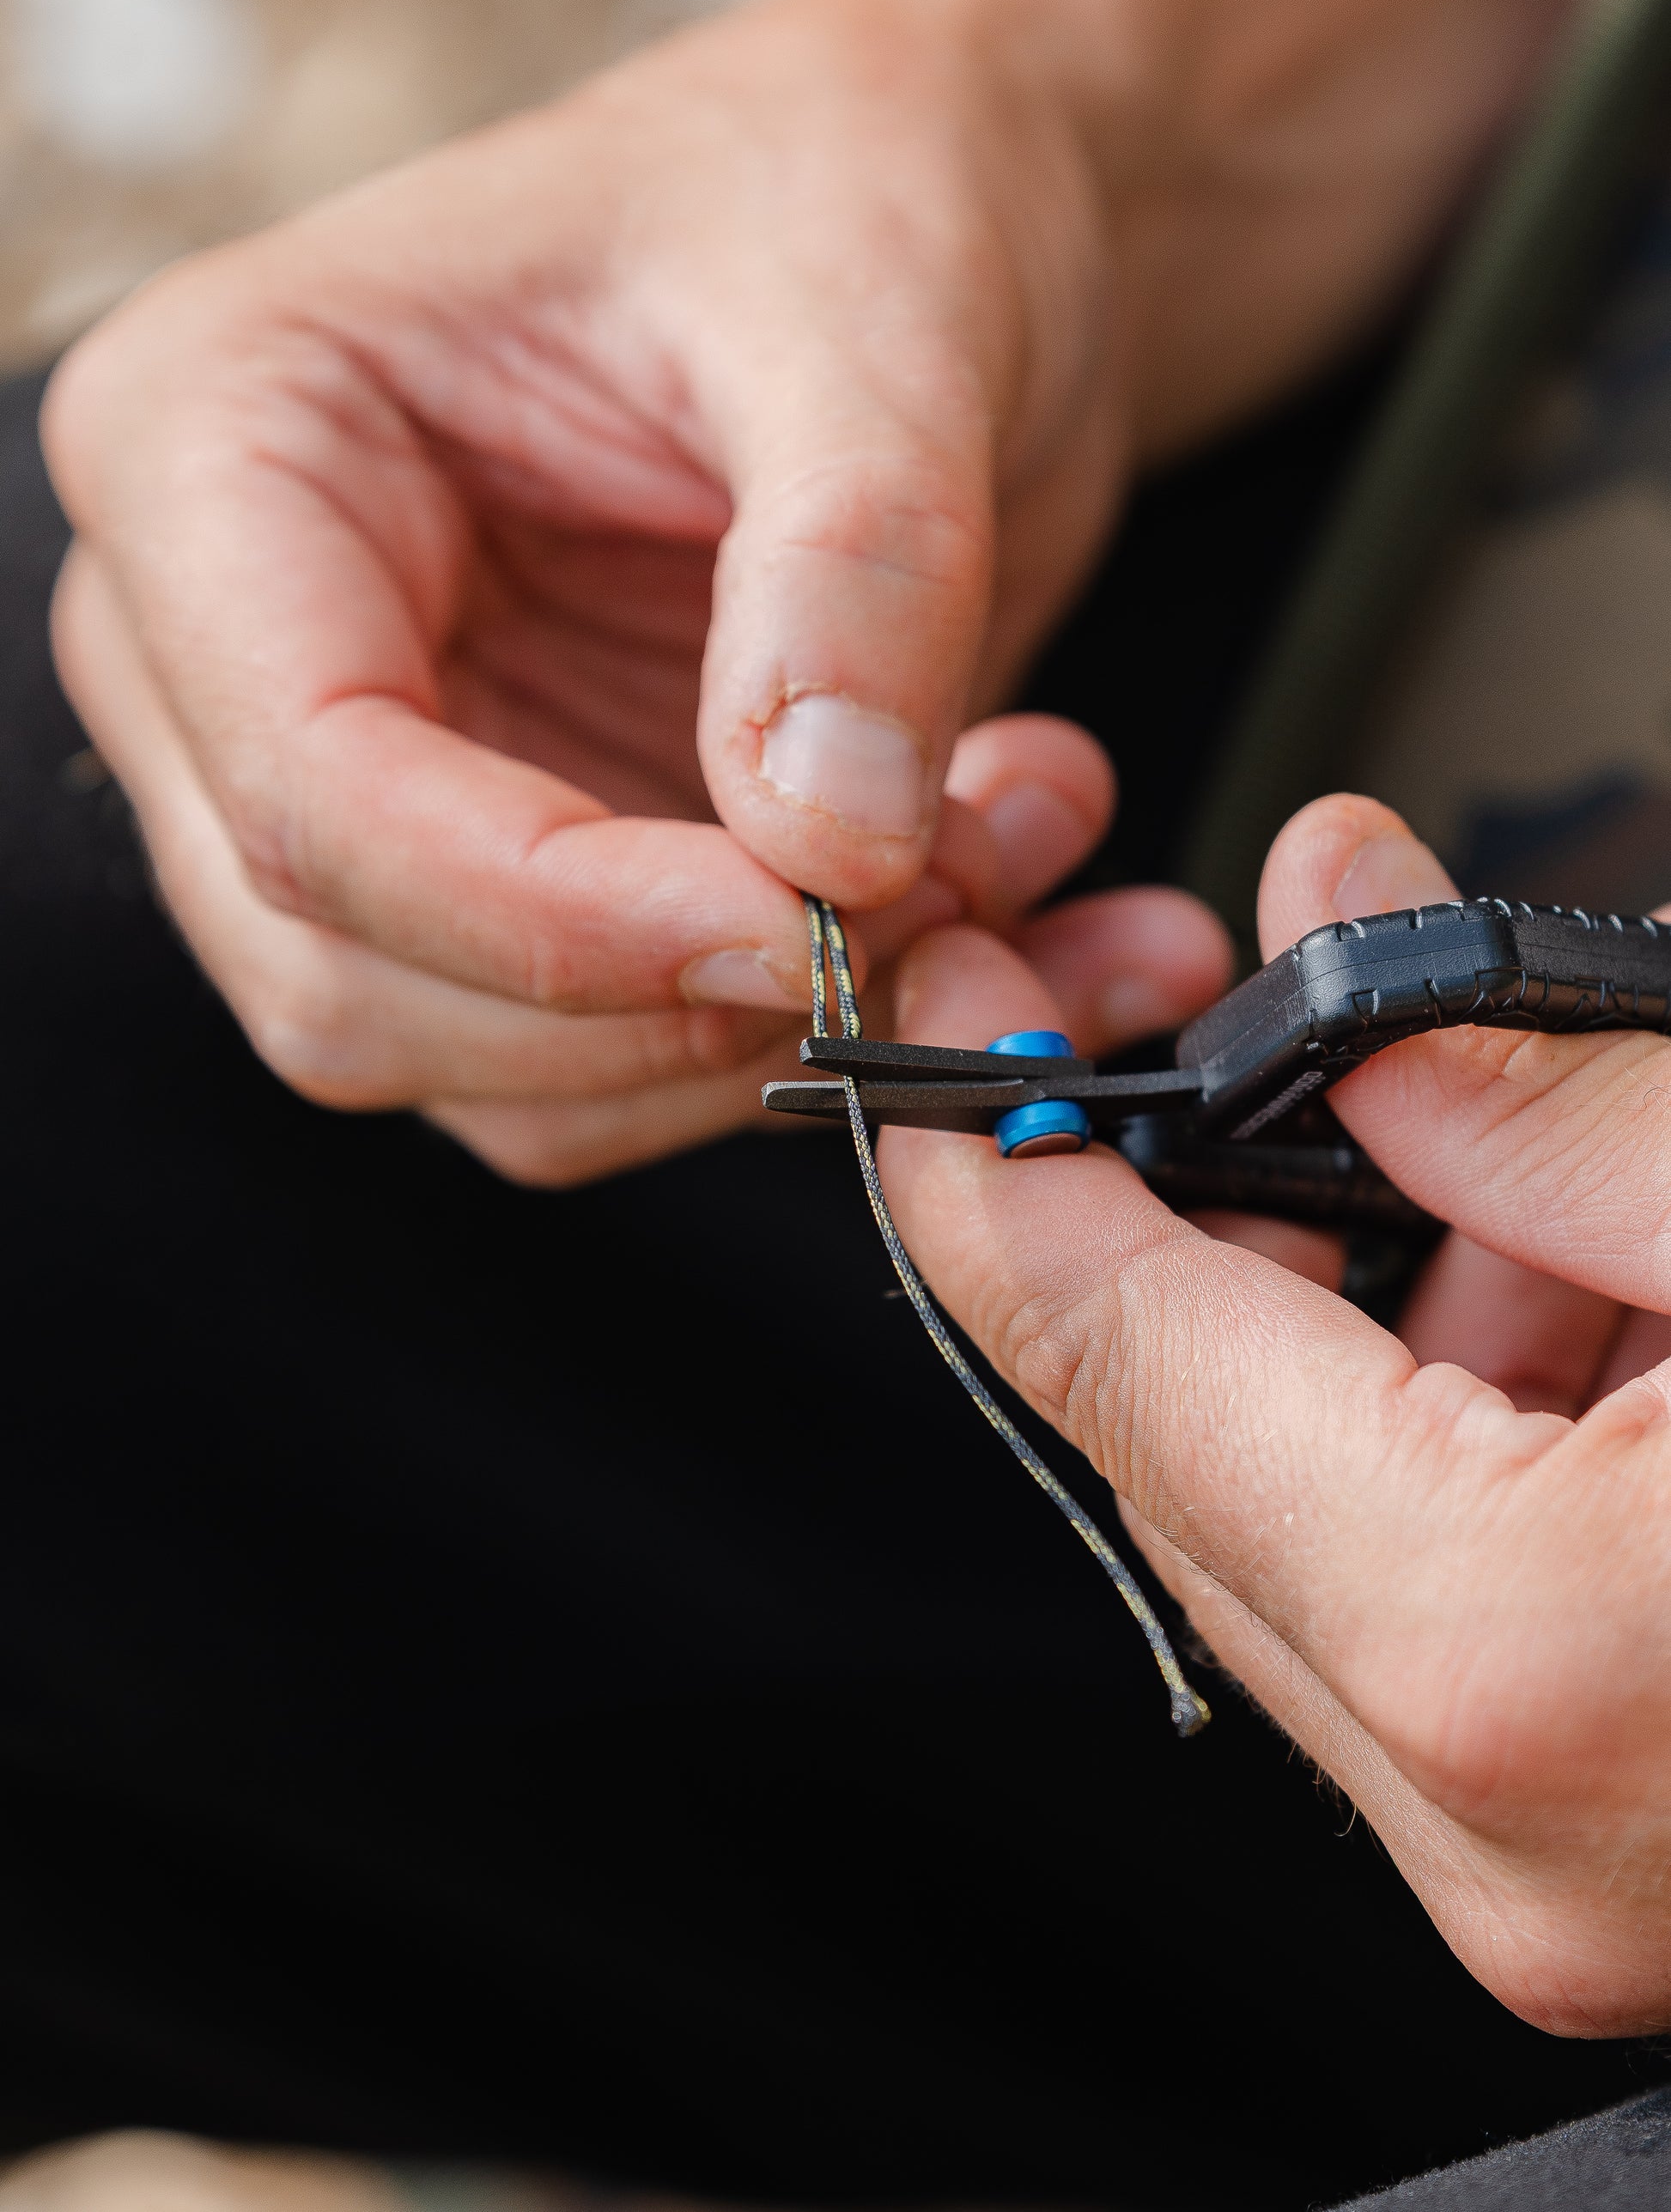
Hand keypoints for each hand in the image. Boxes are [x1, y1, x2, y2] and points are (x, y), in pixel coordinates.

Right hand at [44, 0, 1667, 1185]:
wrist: (941, 205)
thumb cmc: (847, 178)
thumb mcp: (873, 316)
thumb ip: (849, 581)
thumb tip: (831, 854)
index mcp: (218, 441)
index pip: (313, 783)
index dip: (558, 916)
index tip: (808, 931)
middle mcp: (236, 643)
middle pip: (365, 978)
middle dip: (676, 1003)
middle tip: (952, 891)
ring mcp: (374, 777)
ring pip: (497, 1069)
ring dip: (775, 1034)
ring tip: (1015, 847)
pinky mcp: (518, 868)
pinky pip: (627, 1056)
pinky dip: (820, 1035)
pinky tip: (1000, 904)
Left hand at [877, 793, 1670, 2036]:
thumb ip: (1532, 1080)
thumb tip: (1335, 935)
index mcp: (1520, 1648)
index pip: (1117, 1360)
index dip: (997, 1168)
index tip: (945, 1034)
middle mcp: (1497, 1822)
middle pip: (1176, 1456)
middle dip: (1174, 1226)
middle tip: (1213, 1037)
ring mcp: (1544, 1880)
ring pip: (1287, 1535)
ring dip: (1340, 1330)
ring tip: (1501, 1178)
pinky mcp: (1600, 1876)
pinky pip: (1408, 1612)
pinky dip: (1439, 1441)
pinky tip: (1567, 1320)